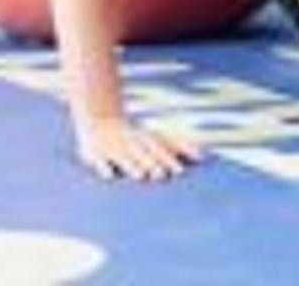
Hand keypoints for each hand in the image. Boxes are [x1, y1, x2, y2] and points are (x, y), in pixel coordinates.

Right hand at [73, 115, 201, 181]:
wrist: (101, 120)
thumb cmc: (137, 138)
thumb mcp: (158, 138)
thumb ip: (181, 146)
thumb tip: (204, 157)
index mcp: (146, 140)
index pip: (161, 149)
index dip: (170, 160)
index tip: (180, 172)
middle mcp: (131, 143)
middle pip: (143, 154)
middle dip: (152, 163)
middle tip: (162, 176)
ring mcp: (112, 148)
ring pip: (123, 157)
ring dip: (131, 165)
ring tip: (141, 176)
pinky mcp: (94, 154)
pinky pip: (99, 161)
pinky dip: (104, 167)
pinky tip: (109, 177)